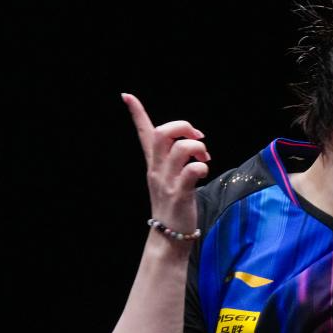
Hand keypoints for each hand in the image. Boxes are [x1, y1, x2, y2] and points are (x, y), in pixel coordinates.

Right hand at [123, 93, 209, 234]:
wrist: (168, 237)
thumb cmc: (174, 205)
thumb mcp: (169, 178)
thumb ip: (174, 160)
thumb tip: (190, 142)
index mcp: (154, 164)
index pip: (143, 134)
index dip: (137, 113)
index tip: (127, 95)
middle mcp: (157, 170)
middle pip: (162, 133)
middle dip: (183, 127)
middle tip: (198, 138)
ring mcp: (167, 182)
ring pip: (179, 149)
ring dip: (198, 148)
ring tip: (204, 160)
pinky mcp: (179, 194)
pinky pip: (191, 172)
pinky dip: (201, 168)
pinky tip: (203, 173)